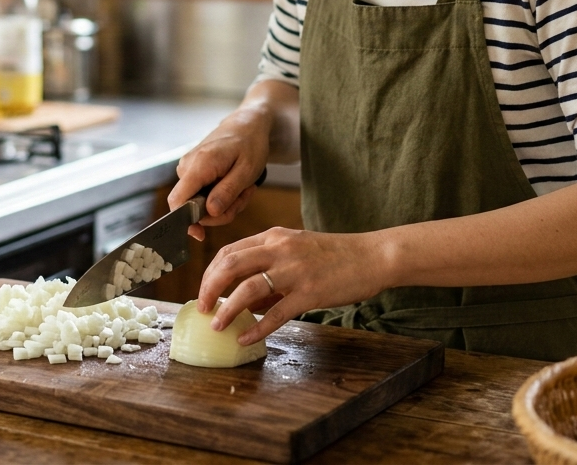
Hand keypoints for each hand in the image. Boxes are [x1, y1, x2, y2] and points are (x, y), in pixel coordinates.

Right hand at [168, 107, 270, 240]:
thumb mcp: (246, 171)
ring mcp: (188, 168)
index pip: (178, 201)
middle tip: (244, 196)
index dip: (186, 221)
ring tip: (243, 187)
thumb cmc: (250, 144)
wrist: (247, 125)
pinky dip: (221, 196)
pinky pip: (203, 194)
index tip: (200, 235)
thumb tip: (209, 212)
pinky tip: (235, 185)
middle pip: (192, 207)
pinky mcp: (192, 172)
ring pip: (200, 203)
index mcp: (199, 165)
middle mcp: (187, 166)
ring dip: (225, 203)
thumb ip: (226, 192)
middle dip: (221, 211)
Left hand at [197, 227, 390, 345]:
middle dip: (210, 288)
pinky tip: (246, 338)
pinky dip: (257, 328)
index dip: (210, 273)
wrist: (374, 256)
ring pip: (248, 289)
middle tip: (202, 308)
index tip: (204, 292)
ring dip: (228, 309)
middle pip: (230, 265)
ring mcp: (295, 271)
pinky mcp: (311, 292)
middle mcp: (280, 250)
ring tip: (218, 326)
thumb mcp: (297, 252)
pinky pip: (276, 313)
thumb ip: (270, 271)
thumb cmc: (336, 256)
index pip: (229, 251)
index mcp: (274, 237)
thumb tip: (247, 301)